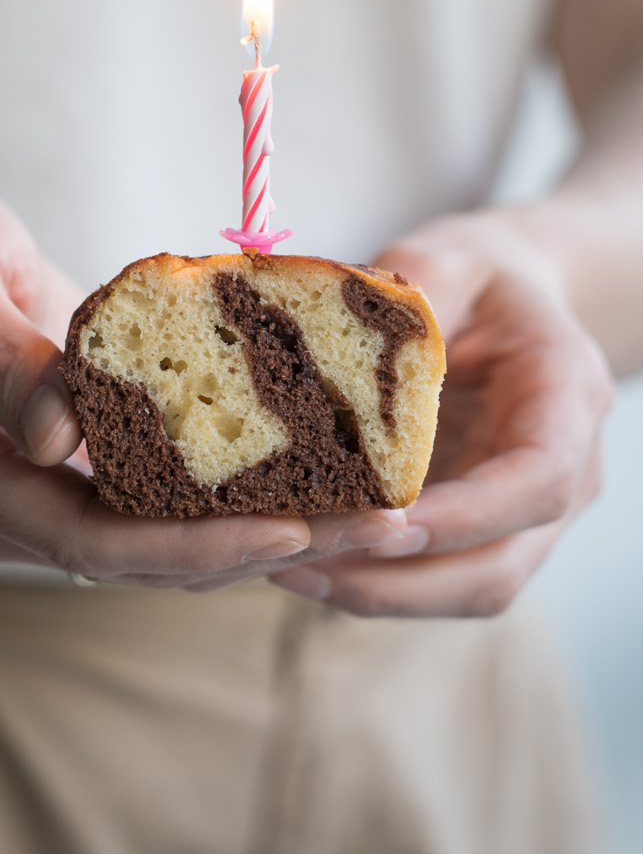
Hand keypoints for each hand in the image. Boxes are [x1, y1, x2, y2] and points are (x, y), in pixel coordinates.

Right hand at [0, 182, 404, 582]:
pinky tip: (317, 482)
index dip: (187, 545)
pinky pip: (160, 504)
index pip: (80, 538)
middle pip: (135, 556)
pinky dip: (233, 498)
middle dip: (253, 549)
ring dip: (260, 532)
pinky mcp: (75, 475)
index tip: (292, 530)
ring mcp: (36, 498)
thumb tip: (58, 438)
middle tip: (371, 528)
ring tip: (370, 515)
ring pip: (158, 542)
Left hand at [270, 214, 614, 616]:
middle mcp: (563, 469)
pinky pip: (436, 574)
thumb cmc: (477, 275)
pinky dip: (375, 578)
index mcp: (565, 396)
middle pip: (500, 566)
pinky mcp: (482, 526)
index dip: (463, 517)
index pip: (536, 482)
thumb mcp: (447, 261)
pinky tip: (303, 560)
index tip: (383, 525)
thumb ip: (406, 305)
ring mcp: (525, 511)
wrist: (507, 295)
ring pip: (466, 587)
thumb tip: (327, 350)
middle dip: (402, 583)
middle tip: (305, 568)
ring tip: (288, 573)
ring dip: (380, 593)